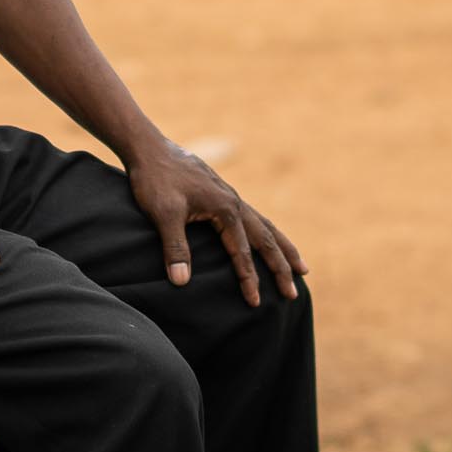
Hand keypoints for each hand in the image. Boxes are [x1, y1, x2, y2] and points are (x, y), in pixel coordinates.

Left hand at [126, 140, 307, 307]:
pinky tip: (266, 240)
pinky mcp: (221, 194)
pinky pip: (253, 218)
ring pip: (265, 227)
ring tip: (302, 269)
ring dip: (283, 249)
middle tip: (293, 294)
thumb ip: (175, 247)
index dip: (249, 279)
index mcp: (225, 208)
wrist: (149, 149)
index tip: (255, 303)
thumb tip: (182, 282)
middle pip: (266, 239)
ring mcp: (230, 196)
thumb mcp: (163, 213)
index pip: (242, 252)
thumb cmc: (155, 180)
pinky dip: (267, 234)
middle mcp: (234, 202)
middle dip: (281, 267)